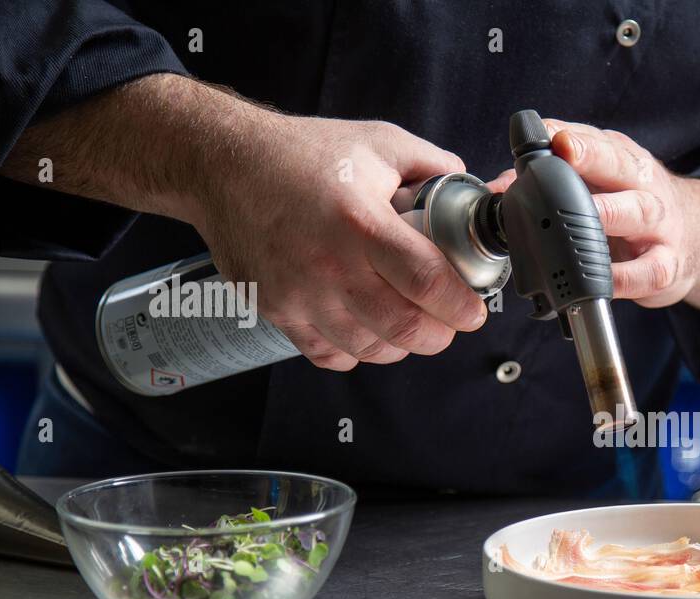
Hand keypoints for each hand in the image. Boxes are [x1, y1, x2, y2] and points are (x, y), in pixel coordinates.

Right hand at [191, 111, 485, 369]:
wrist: (222, 164)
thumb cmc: (301, 153)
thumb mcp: (379, 142)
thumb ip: (434, 168)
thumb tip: (477, 193)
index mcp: (361, 222)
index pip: (426, 282)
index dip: (460, 306)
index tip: (473, 310)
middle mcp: (329, 265)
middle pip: (402, 328)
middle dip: (438, 334)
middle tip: (447, 322)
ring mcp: (300, 294)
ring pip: (369, 348)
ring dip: (399, 344)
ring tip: (408, 322)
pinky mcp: (276, 310)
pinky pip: (328, 355)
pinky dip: (355, 351)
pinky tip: (364, 328)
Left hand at [488, 118, 699, 318]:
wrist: (698, 238)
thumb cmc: (635, 207)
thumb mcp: (602, 185)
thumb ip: (553, 182)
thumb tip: (501, 186)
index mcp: (622, 160)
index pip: (594, 140)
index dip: (566, 135)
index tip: (544, 134)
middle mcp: (643, 185)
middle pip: (617, 165)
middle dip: (589, 157)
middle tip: (562, 154)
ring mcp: (659, 226)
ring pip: (636, 213)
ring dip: (605, 215)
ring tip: (577, 222)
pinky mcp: (666, 266)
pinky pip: (644, 272)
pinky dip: (619, 278)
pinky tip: (599, 281)